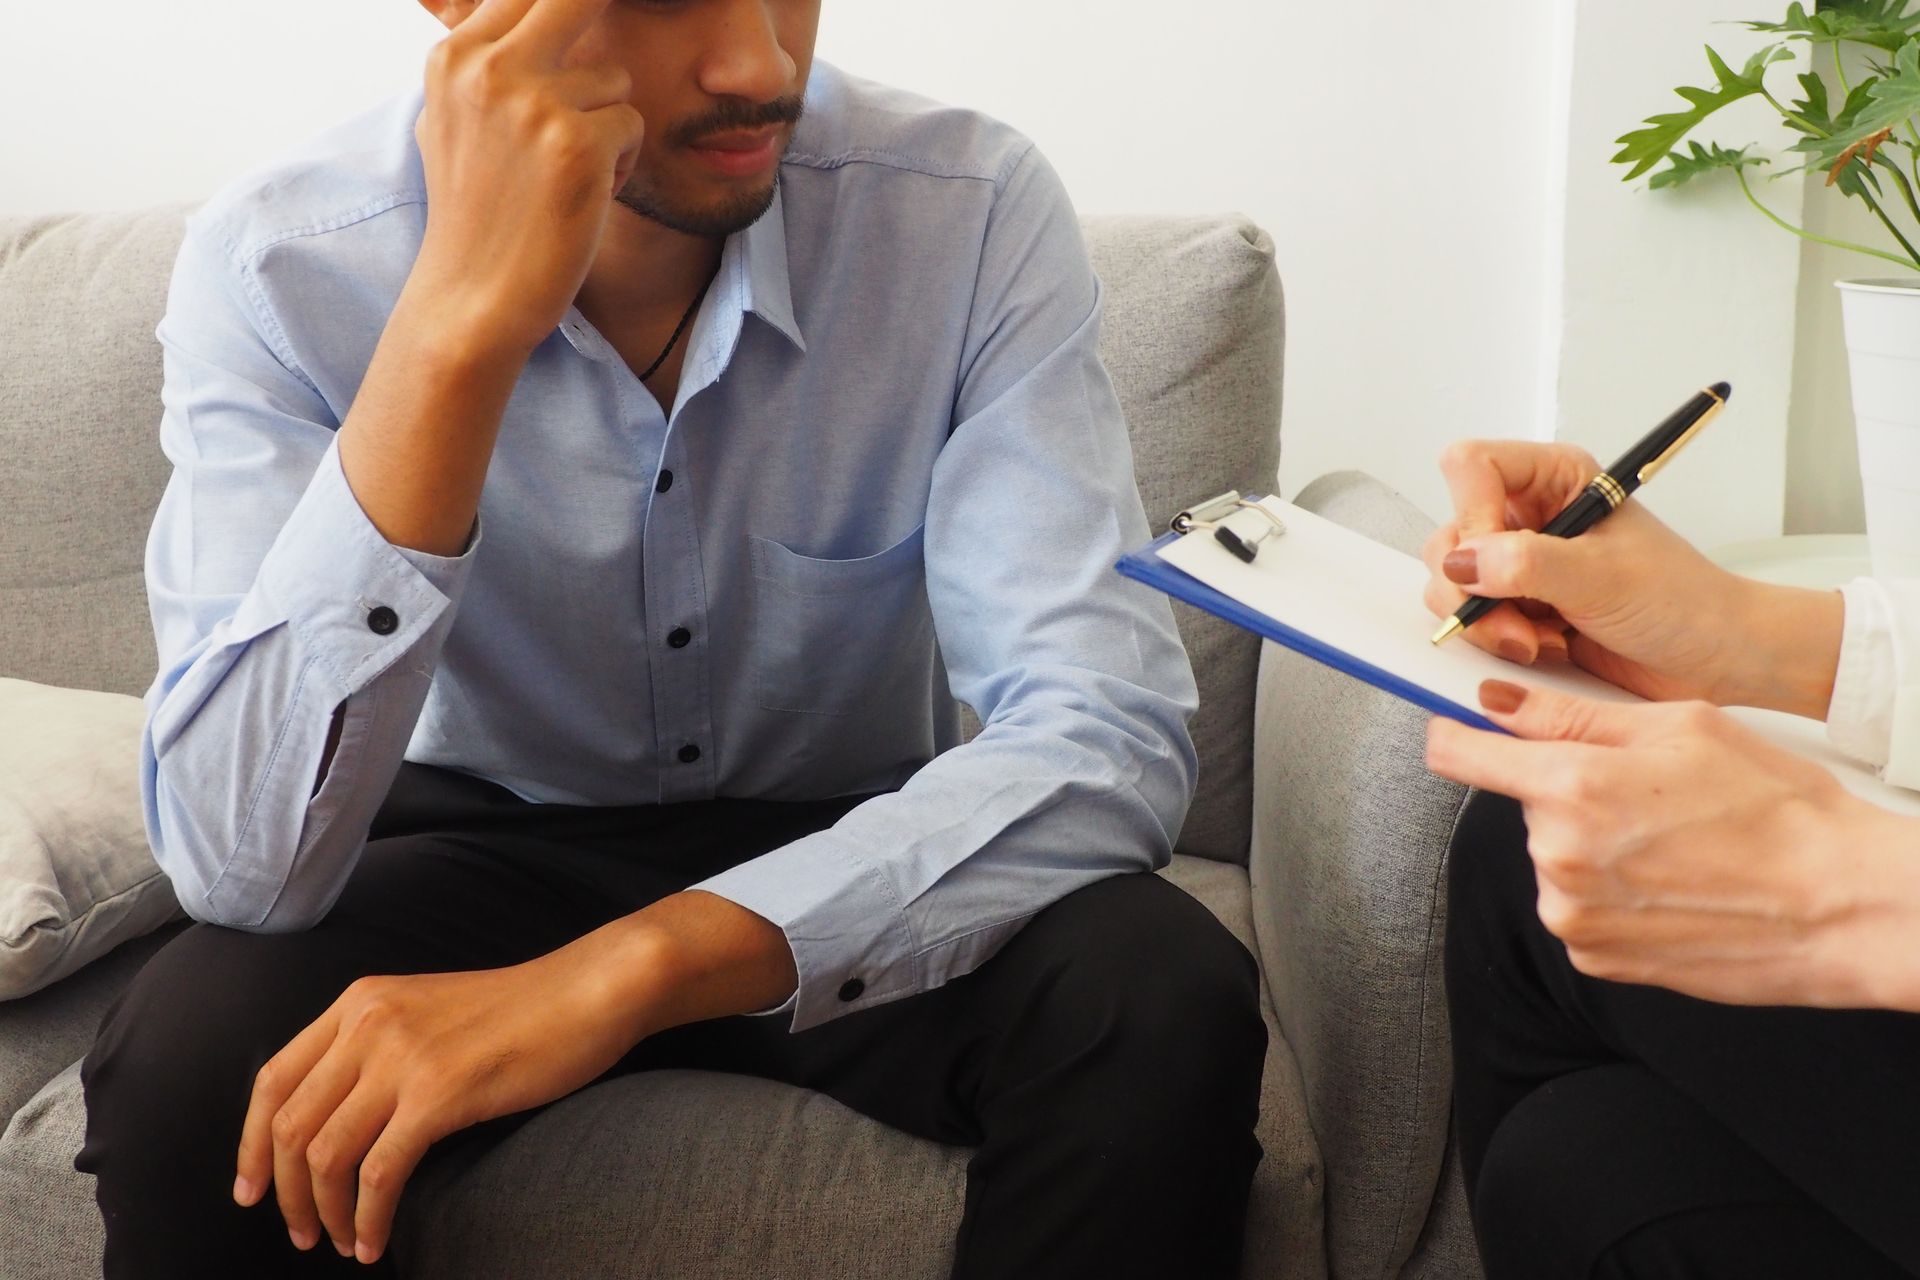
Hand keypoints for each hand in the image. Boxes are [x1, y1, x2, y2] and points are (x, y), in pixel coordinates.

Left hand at [232, 890, 793, 1264]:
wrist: (588, 991)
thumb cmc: (522, 1010)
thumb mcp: (429, 1010)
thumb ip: (378, 1046)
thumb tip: (340, 1117)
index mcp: (359, 1001)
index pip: (271, 1079)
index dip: (249, 1145)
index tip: (253, 1191)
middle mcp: (367, 1023)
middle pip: (288, 1126)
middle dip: (286, 1194)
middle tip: (304, 1234)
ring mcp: (402, 1057)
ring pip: (326, 1156)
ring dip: (327, 1215)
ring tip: (344, 1244)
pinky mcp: (439, 1093)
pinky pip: (379, 1175)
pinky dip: (368, 1219)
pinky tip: (375, 1243)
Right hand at [409, 0, 644, 354]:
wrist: (474, 296)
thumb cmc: (474, 212)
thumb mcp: (451, 118)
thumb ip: (481, 59)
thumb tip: (507, 6)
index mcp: (456, 57)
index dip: (569, 6)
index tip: (583, 22)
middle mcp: (491, 69)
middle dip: (602, 13)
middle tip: (599, 84)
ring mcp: (535, 104)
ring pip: (613, 77)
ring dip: (607, 122)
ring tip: (569, 171)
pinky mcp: (578, 145)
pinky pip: (631, 124)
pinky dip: (620, 163)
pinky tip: (586, 195)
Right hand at [1420, 440, 1841, 715]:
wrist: (1710, 658)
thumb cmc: (1681, 602)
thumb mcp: (1603, 576)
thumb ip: (1527, 564)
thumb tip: (1462, 560)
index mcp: (1557, 479)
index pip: (1473, 467)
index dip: (1472, 513)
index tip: (1493, 560)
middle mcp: (1531, 515)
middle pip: (1451, 530)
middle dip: (1471, 584)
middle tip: (1513, 617)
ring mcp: (1519, 563)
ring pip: (1451, 579)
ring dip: (1483, 619)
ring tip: (1532, 640)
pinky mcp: (1517, 605)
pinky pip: (1470, 616)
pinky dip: (1494, 639)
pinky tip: (1538, 647)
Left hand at [1426, 679, 1919, 1009]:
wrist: (1839, 906)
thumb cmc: (1777, 811)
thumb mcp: (1679, 727)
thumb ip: (1571, 715)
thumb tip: (1500, 702)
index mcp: (1572, 787)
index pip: (1458, 755)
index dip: (1456, 735)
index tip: (1459, 731)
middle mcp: (1557, 856)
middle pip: (1526, 806)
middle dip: (1567, 794)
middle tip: (1646, 796)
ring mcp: (1572, 914)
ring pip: (1553, 858)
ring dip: (1590, 848)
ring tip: (1671, 846)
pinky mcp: (1593, 958)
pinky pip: (1577, 908)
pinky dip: (1609, 896)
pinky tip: (1669, 886)